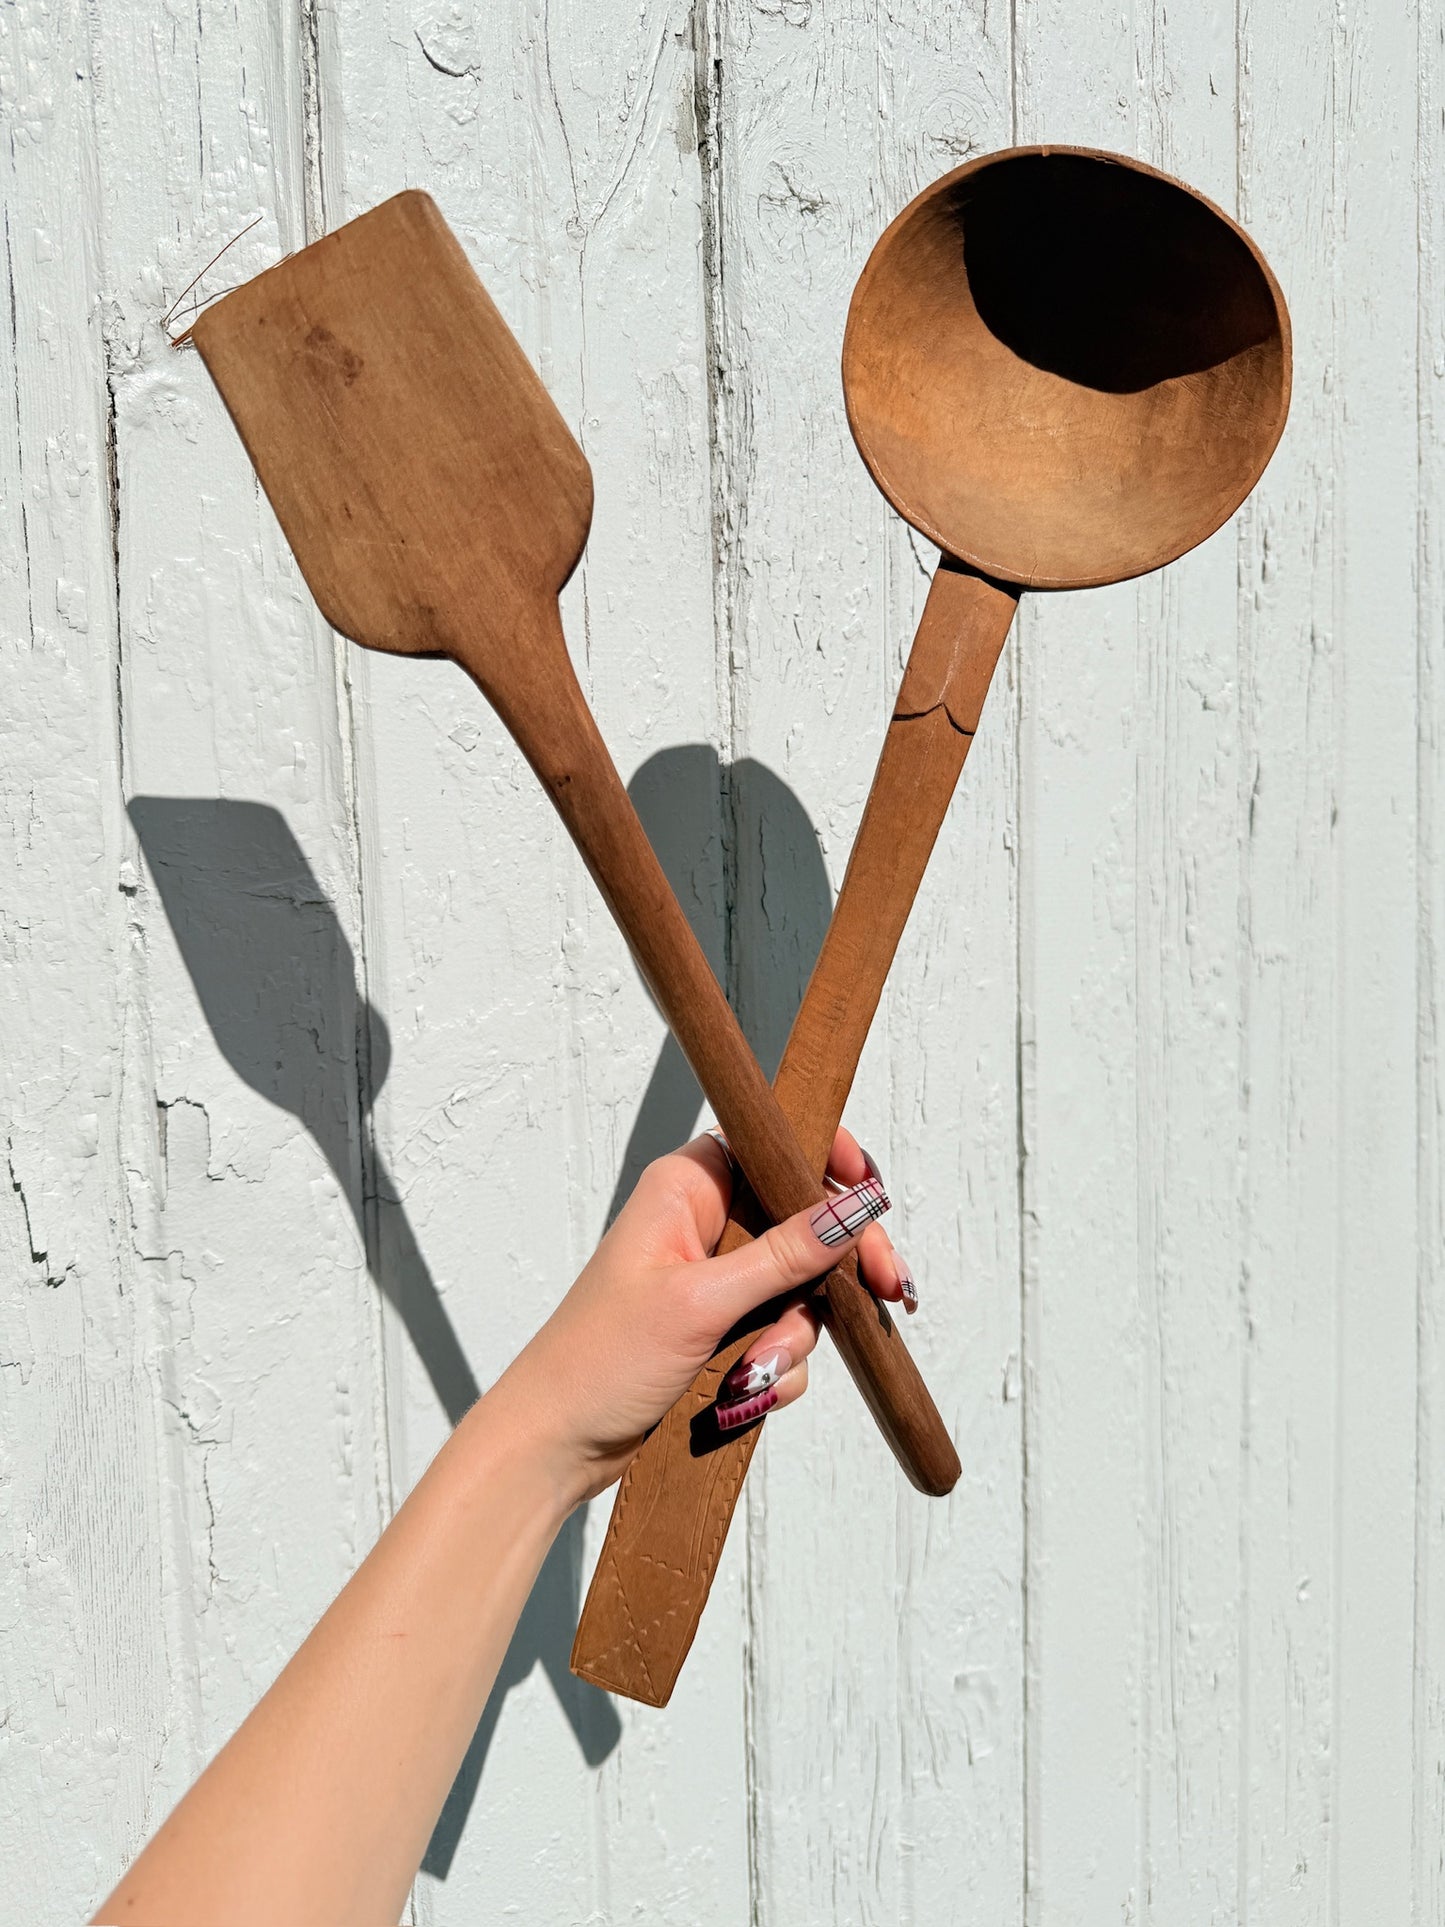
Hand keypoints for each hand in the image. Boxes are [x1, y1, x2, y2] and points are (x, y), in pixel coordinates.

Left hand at [498, 1127, 910, 1503]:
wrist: (557, 1445)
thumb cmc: (600, 1359)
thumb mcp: (702, 1302)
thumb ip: (785, 1255)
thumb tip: (855, 1207)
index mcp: (687, 1188)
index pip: (774, 1145)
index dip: (828, 1161)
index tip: (871, 1191)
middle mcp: (703, 1224)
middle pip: (804, 1222)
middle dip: (839, 1267)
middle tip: (888, 1289)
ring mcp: (715, 1281)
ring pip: (799, 1290)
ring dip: (793, 1336)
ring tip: (754, 1372)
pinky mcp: (721, 1331)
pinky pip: (782, 1337)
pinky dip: (773, 1368)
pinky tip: (742, 1393)